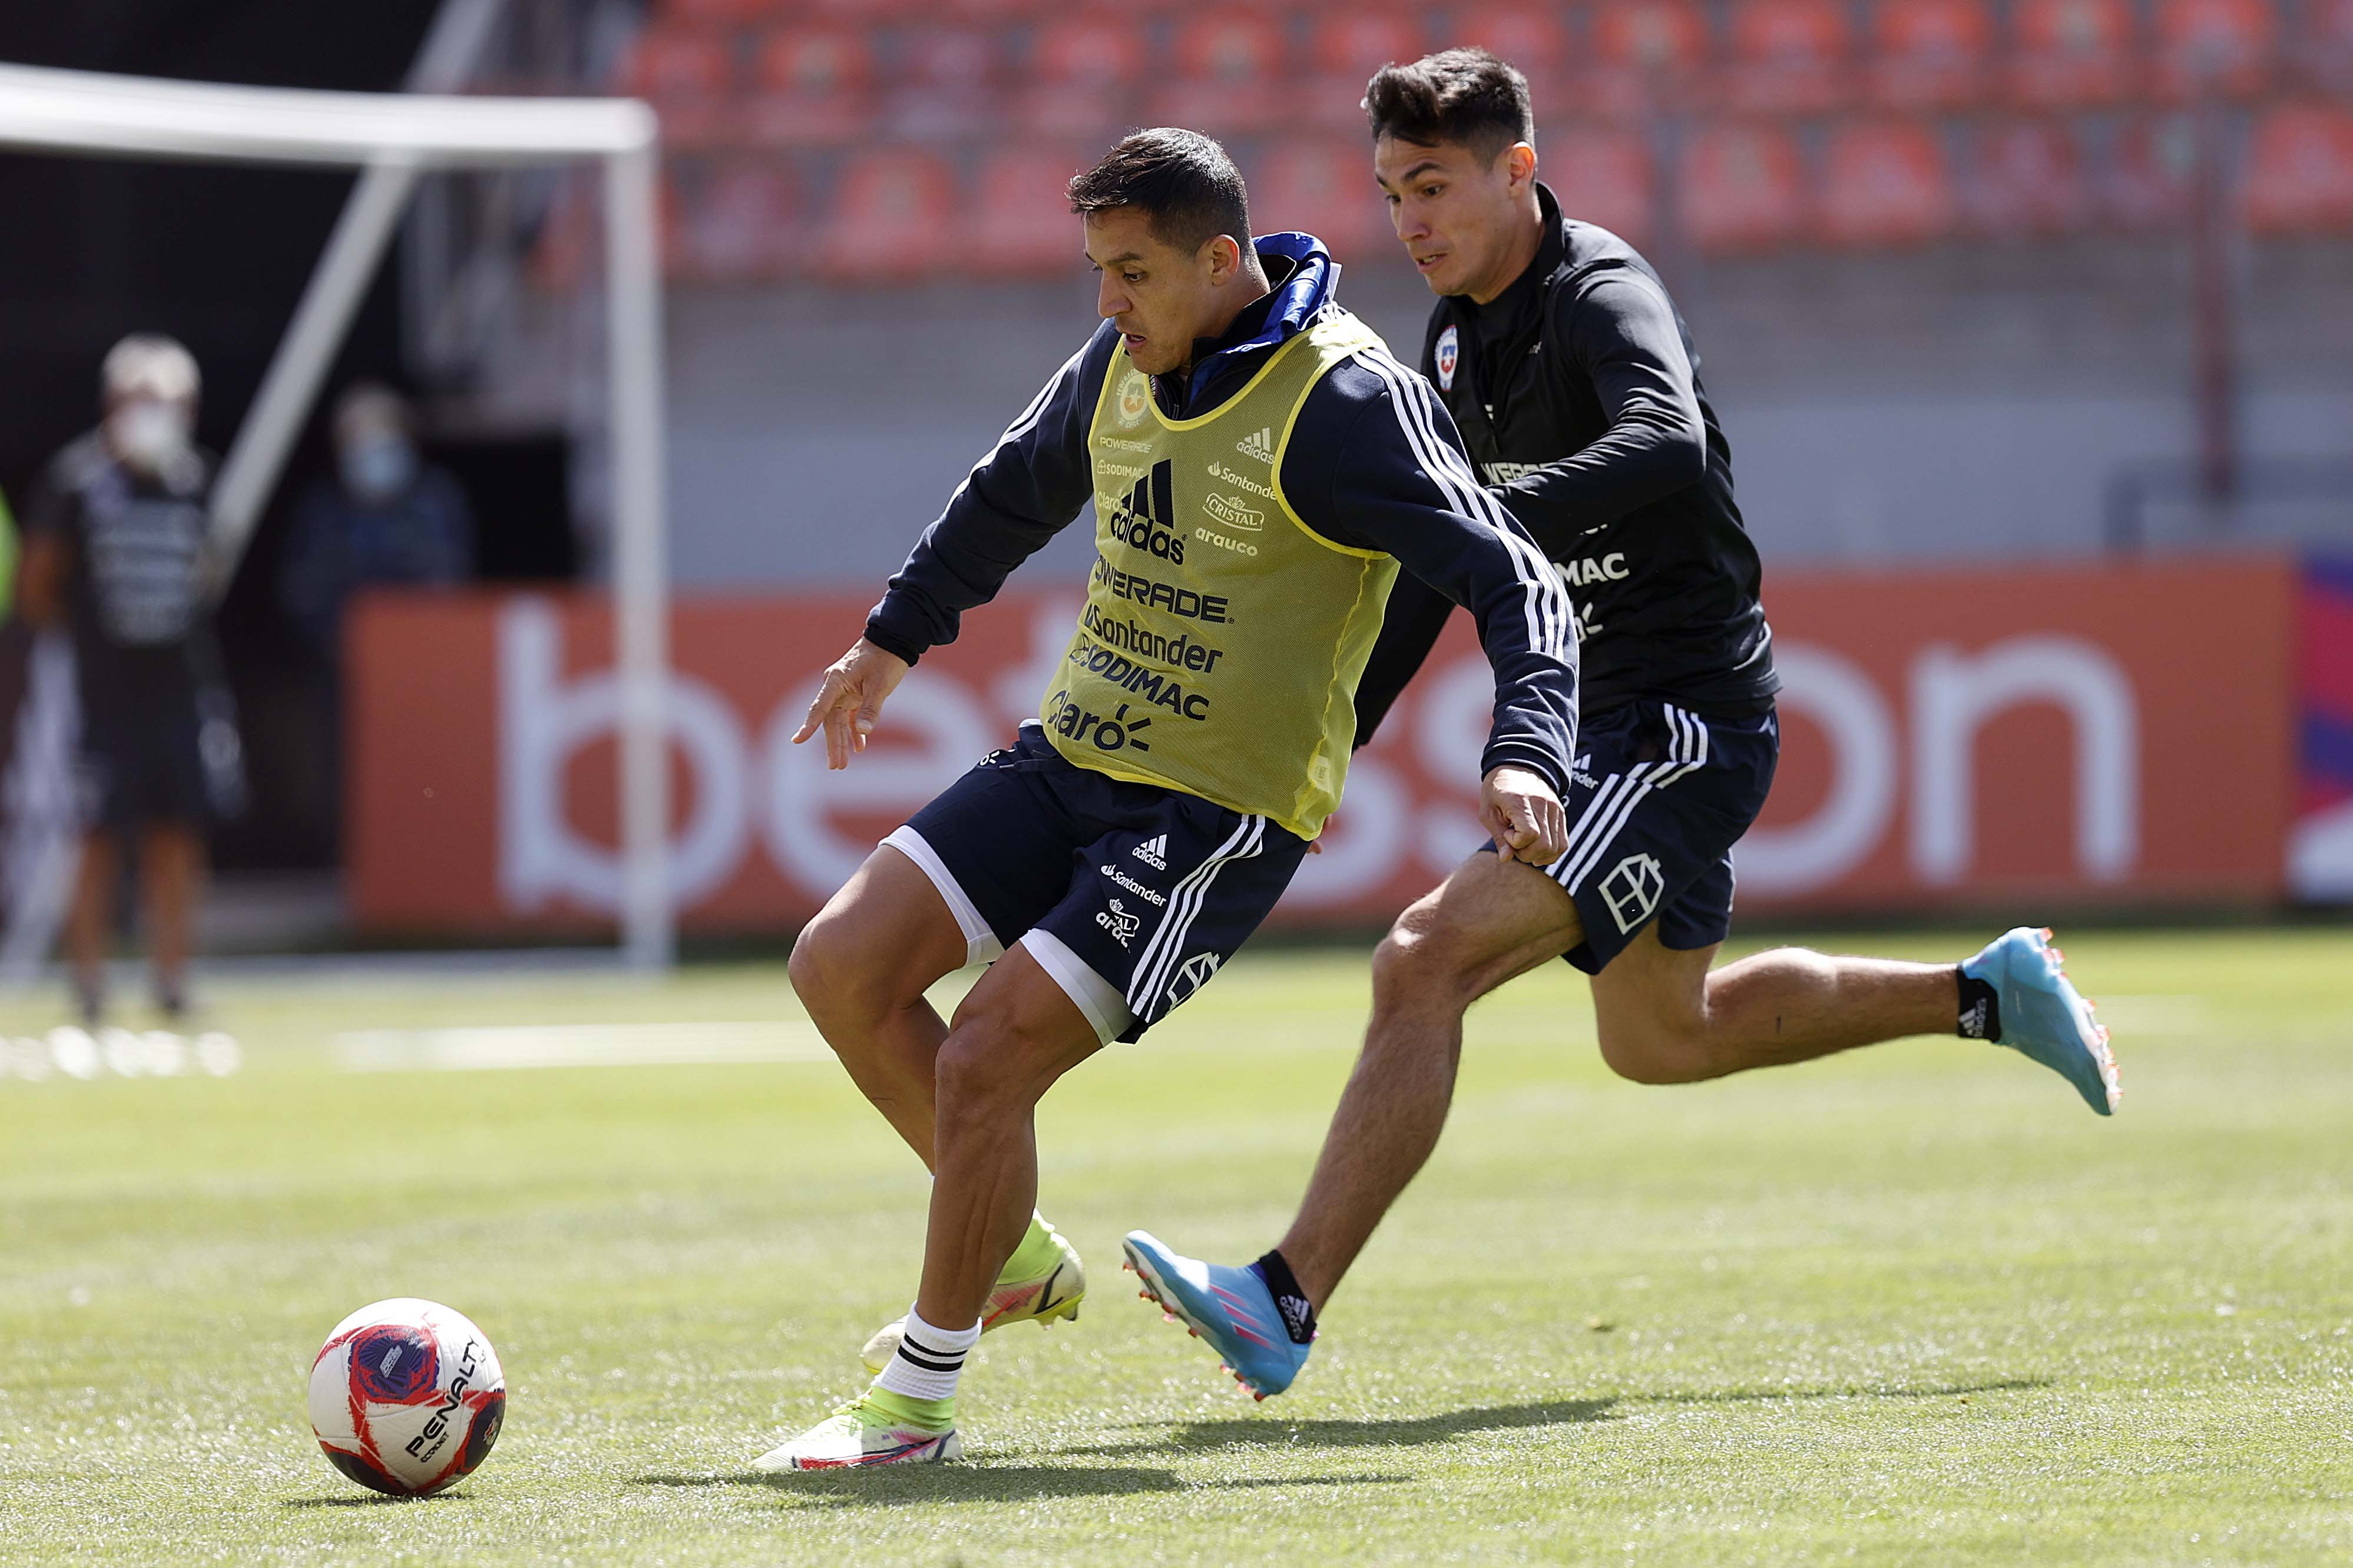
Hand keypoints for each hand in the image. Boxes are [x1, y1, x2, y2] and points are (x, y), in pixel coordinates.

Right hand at [791, 638, 909, 769]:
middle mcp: (836, 687)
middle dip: (832, 744)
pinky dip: (854, 731)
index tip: (797, 741)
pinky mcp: (855, 694)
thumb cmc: (885, 659)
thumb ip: (871, 708)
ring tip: (842, 764)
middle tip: (835, 766)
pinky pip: (850, 716)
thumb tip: (864, 732)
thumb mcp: (880, 685)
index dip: (809, 726)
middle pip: (829, 720)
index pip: (819, 708)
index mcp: (836, 681)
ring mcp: (844, 691)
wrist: (893, 640)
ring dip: (841, 741)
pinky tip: (859, 747)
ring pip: (838, 721)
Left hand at [1480, 765, 1567, 865]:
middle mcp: (1542, 804)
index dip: (1516, 842)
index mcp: (1520, 801)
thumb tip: (1506, 859)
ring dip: (1538, 855)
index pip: (1529, 834)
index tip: (1506, 833)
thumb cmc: (1497, 791)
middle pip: (1544, 845)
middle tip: (1513, 844)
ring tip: (1524, 845)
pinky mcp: (1561, 813)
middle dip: (1526, 854)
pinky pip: (1563, 843)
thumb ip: (1498, 837)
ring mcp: (1555, 808)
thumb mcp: (1488, 812)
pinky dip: (1551, 853)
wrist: (1516, 768)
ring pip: (1556, 847)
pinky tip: (1537, 851)